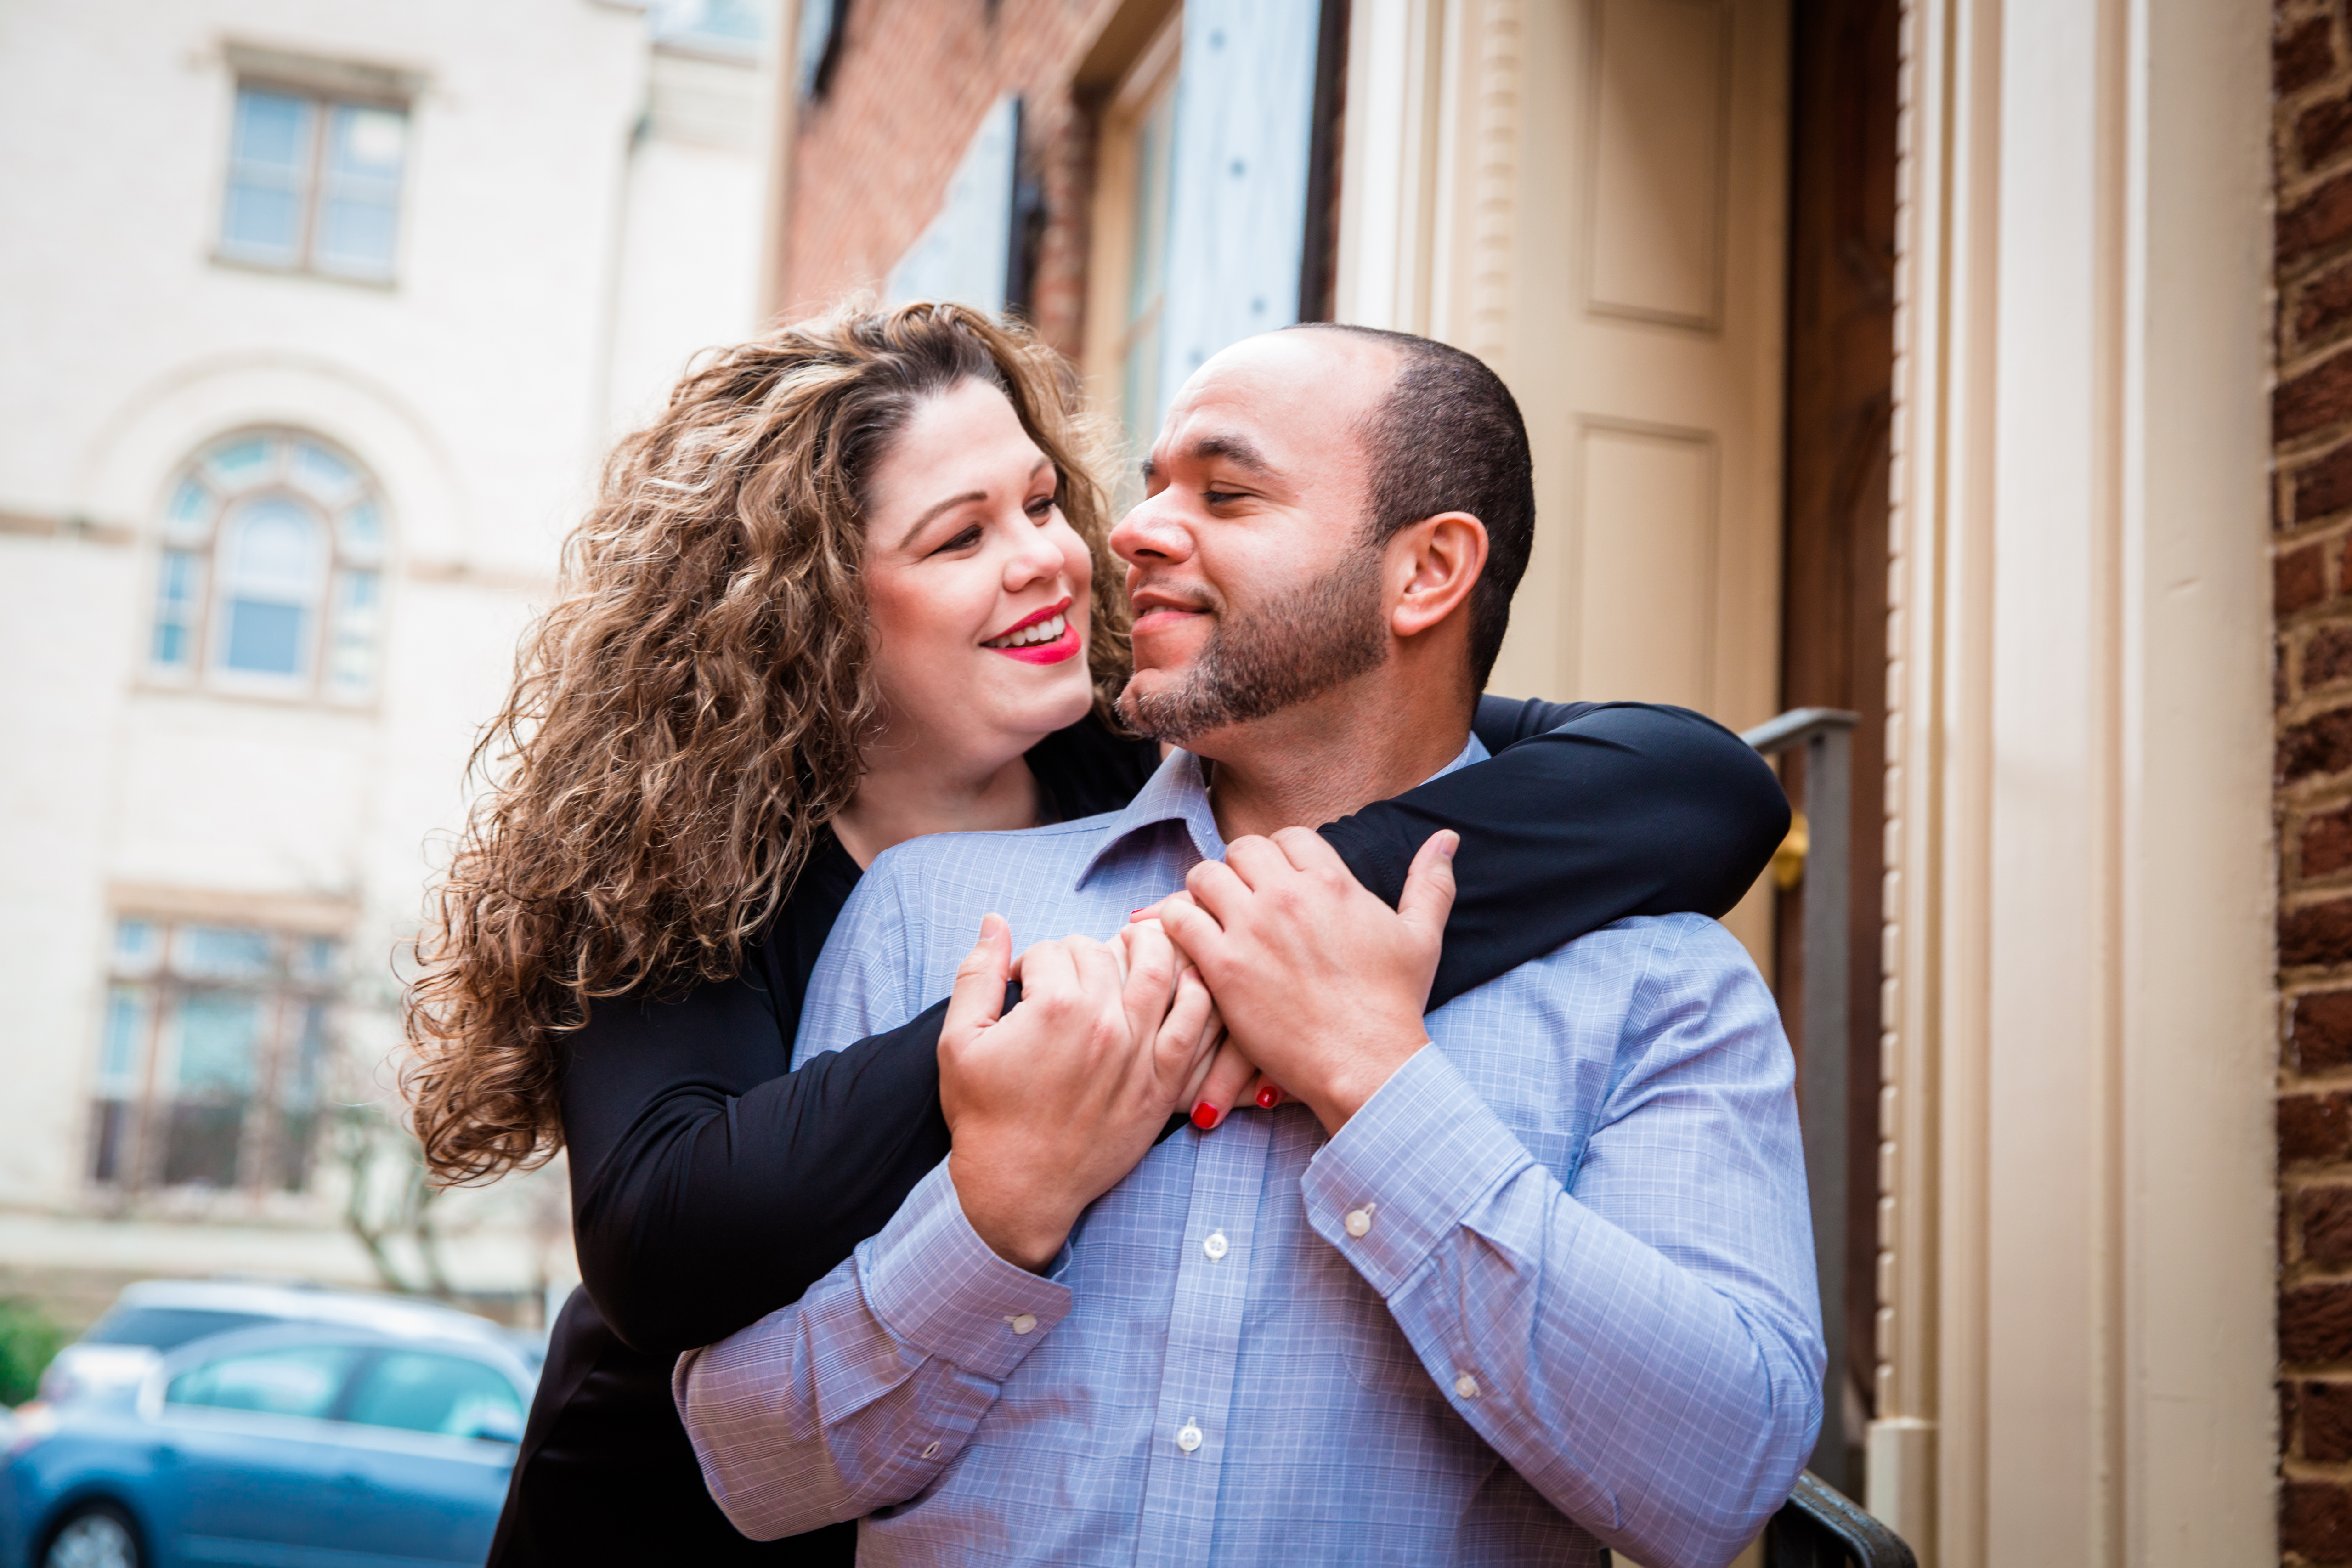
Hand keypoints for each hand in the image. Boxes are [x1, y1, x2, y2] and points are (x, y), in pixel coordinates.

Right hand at [938, 915, 1220, 1268]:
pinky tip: (1182, 980)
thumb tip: (994, 921)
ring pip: (1158, 971)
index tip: (1024, 981)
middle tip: (1065, 975)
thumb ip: (977, 974)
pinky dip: (1194, 992)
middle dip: (1078, 954)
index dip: (1032, 959)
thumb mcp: (959, 1041)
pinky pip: (1194, 1024)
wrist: (1018, 1189)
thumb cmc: (985, 1119)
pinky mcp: (1162, 1084)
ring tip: (1131, 944)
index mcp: (1054, 1008)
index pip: (1052, 950)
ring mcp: (1140, 1054)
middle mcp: (1104, 1024)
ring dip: (1146, 947)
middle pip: (1101, 954)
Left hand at [1152, 828, 1457, 1135]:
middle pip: (1242, 849)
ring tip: (1212, 916)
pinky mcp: (1222, 966)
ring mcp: (1252, 929)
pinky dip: (1176, 922)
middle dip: (1240, 869)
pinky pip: (1178, 918)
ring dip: (1205, 891)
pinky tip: (1189, 940)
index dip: (1280, 855)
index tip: (1278, 880)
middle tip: (1242, 898)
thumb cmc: (1393, 1005)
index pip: (1289, 837)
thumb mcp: (1422, 937)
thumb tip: (1446, 838)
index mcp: (1333, 882)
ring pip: (1204, 875)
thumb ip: (1430, 882)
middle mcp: (1288, 896)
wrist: (1366, 1063)